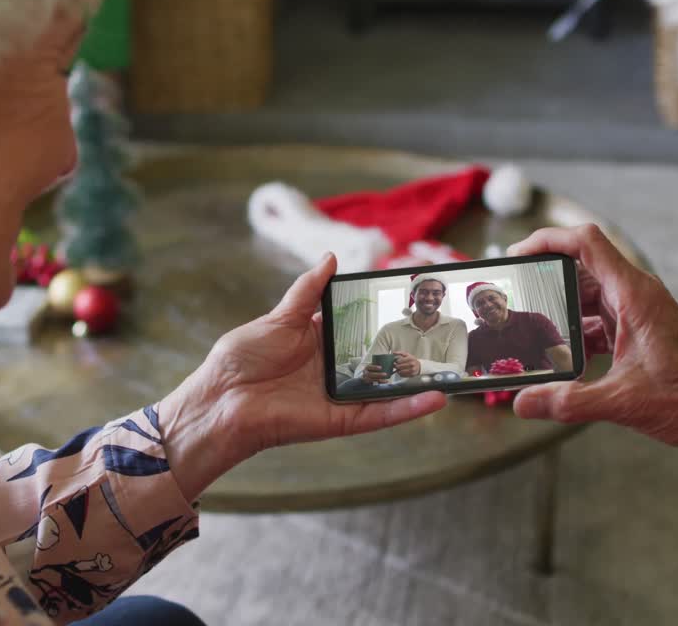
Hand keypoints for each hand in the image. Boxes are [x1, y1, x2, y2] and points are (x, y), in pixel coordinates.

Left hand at [159, 253, 447, 500]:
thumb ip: (308, 291)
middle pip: (382, 355)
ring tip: (457, 367)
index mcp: (320, 339)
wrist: (220, 399)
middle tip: (449, 328)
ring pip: (390, 386)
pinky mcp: (341, 420)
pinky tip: (436, 398)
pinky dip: (407, 408)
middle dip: (415, 344)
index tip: (416, 294)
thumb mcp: (279, 317)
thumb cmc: (240, 358)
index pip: (362, 323)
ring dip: (422, 379)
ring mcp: (340, 394)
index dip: (387, 311)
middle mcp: (335, 367)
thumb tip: (332, 257)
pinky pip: (379, 414)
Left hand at [393, 352, 420, 377]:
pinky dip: (400, 374)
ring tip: (398, 368)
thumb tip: (393, 352)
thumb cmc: (411, 360)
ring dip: (398, 370)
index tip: (396, 361)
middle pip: (399, 366)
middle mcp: (412, 364)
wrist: (419, 366)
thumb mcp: (407, 354)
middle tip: (395, 365)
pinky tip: (401, 371)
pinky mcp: (411, 375)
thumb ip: (400, 353)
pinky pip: (403, 375)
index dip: (396, 361)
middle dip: (396, 366)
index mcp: (410, 358)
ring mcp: (412, 370)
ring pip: (401, 371)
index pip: (399, 361)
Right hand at [506, 225, 677, 499]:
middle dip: (545, 279)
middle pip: (581, 268)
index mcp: (635, 296)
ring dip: (559, 308)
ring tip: (528, 326)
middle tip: (514, 294)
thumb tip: (522, 403)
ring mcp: (640, 313)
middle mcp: (637, 296)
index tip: (517, 254)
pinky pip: (599, 319)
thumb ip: (569, 402)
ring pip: (588, 295)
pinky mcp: (641, 333)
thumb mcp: (623, 401)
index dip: (548, 239)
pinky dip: (575, 331)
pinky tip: (559, 355)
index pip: (587, 242)